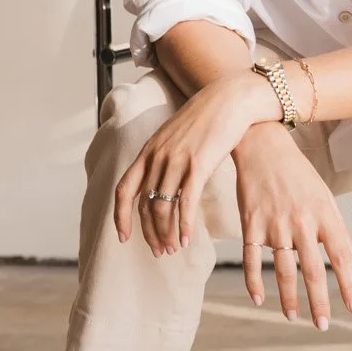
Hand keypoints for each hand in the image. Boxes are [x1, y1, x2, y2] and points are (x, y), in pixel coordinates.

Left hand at [113, 73, 273, 254]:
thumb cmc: (207, 119)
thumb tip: (162, 181)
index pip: (124, 189)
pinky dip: (183, 226)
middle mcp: (158, 156)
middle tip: (157, 251)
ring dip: (165, 234)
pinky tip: (186, 240)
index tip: (124, 237)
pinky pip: (185, 203)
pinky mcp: (198, 165)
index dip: (120, 216)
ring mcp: (177, 160)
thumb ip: (164, 156)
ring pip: (162, 207)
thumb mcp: (176, 136)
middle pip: (144, 204)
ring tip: (171, 249)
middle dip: (148, 232)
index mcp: (149, 150)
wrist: (230, 99)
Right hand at [234, 125, 351, 329]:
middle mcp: (301, 222)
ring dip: (289, 298)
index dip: (349, 285)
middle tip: (323, 325)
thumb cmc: (298, 173)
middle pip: (312, 271)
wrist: (263, 146)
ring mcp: (274, 224)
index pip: (341, 257)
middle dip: (319, 302)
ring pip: (283, 270)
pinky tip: (259, 299)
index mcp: (324, 215)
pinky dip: (253, 281)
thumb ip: (338, 230)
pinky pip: (251, 259)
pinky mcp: (250, 223)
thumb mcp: (324, 197)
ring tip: (294, 317)